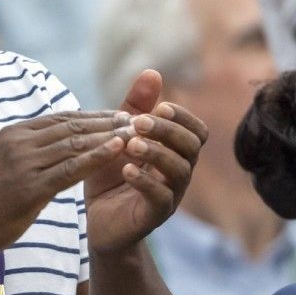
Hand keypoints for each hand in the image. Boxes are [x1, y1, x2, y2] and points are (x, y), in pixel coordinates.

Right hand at [0, 111, 131, 259]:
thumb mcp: (1, 167)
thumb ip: (25, 154)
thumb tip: (50, 148)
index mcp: (12, 134)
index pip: (60, 118)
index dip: (92, 116)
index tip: (118, 115)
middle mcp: (18, 142)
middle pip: (72, 125)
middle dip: (106, 121)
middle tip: (136, 119)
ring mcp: (24, 163)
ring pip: (75, 143)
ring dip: (109, 135)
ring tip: (136, 132)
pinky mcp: (30, 187)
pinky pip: (72, 168)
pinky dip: (98, 156)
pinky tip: (119, 150)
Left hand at [84, 70, 207, 255]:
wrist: (99, 223)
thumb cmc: (111, 178)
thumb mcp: (118, 137)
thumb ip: (134, 107)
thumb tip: (152, 71)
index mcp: (175, 153)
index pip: (197, 131)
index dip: (183, 116)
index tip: (159, 105)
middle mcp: (179, 173)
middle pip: (192, 147)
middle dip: (168, 130)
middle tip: (138, 122)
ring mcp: (170, 195)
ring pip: (180, 171)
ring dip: (157, 153)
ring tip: (131, 145)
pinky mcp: (154, 216)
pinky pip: (161, 197)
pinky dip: (145, 181)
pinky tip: (126, 170)